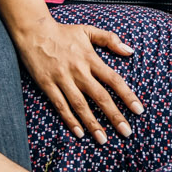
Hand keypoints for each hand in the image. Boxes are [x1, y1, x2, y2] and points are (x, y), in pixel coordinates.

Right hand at [10, 16, 142, 142]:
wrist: (33, 31)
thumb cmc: (62, 32)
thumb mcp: (88, 31)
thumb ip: (110, 39)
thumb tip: (130, 51)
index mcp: (90, 59)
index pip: (113, 80)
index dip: (127, 95)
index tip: (139, 110)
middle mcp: (78, 71)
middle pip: (100, 97)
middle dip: (114, 116)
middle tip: (127, 132)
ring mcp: (62, 79)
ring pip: (81, 106)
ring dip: (93, 124)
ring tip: (104, 140)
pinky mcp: (47, 85)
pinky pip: (60, 106)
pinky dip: (70, 120)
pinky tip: (79, 133)